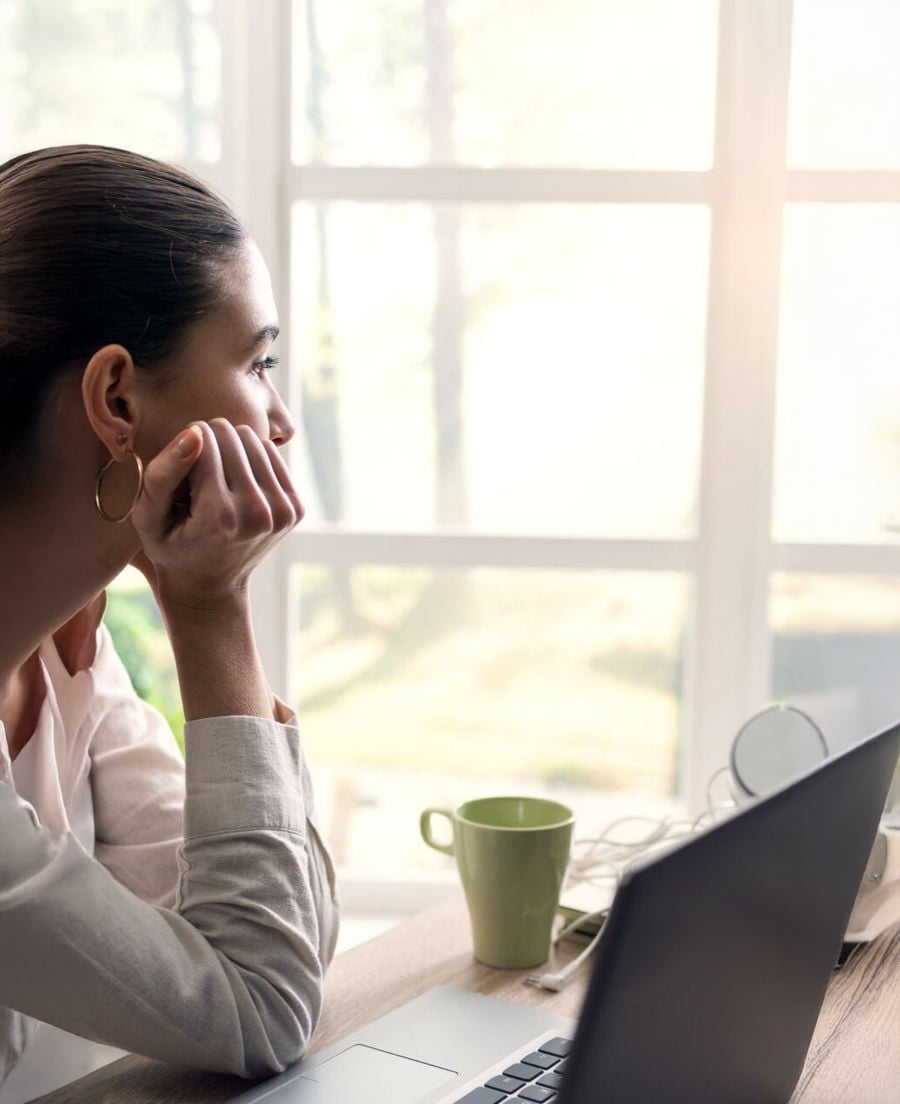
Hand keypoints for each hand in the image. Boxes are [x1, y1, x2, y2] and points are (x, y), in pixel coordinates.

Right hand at [131, 420, 303, 612]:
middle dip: (208, 443)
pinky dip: (251, 458)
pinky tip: (236, 481)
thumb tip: (194, 432)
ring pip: (252, 439)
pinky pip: (271, 453)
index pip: (202, 439)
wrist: (211, 585)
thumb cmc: (171, 548)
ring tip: (215, 479)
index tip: (178, 471)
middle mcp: (257, 513)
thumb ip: (162, 475)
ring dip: (230, 448)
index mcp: (219, 515)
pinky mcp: (296, 507)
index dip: (183, 445)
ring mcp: (282, 511)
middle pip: (231, 435)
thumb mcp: (148, 518)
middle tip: (196, 474)